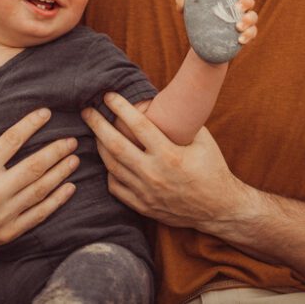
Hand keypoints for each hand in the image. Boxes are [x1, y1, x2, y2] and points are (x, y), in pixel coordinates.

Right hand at [0, 89, 80, 254]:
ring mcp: (2, 214)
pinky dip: (56, 201)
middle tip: (72, 139)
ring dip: (60, 173)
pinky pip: (38, 214)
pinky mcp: (8, 232)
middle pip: (33, 167)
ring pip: (40, 190)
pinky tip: (69, 187)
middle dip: (56, 151)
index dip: (31, 124)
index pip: (12, 140)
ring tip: (74, 158)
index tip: (47, 113)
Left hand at [82, 91, 247, 230]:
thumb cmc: (212, 169)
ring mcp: (146, 192)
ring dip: (99, 146)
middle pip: (115, 145)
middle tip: (86, 110)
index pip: (138, 125)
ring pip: (112, 166)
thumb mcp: (203, 140)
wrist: (218, 209)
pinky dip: (109, 171)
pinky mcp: (143, 206)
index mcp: (169, 155)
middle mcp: (154, 174)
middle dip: (97, 124)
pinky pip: (115, 187)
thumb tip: (164, 102)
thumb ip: (182, 123)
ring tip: (94, 132)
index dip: (120, 107)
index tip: (108, 95)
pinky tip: (109, 160)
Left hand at [175, 0, 258, 45]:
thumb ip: (184, 6)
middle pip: (248, 1)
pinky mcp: (248, 34)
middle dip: (245, 2)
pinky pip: (252, 33)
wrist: (205, 47)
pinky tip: (240, 40)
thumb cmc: (198, 26)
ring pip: (253, 17)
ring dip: (248, 20)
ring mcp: (245, 22)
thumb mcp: (189, 16)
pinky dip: (248, 35)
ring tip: (238, 27)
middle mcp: (238, 9)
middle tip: (236, 9)